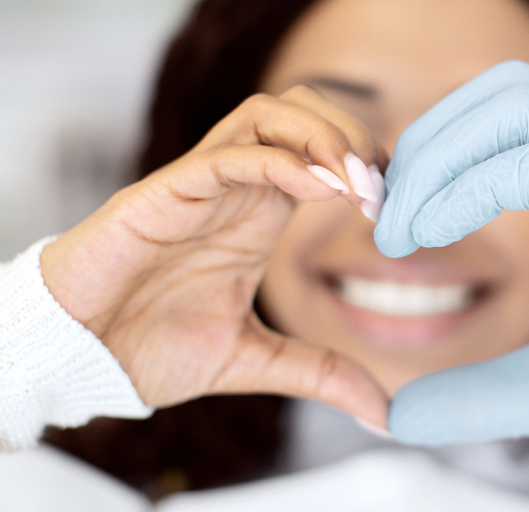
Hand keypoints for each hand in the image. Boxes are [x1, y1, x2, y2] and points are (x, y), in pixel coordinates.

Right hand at [40, 85, 387, 426]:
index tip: (397, 210)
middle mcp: (236, 186)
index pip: (322, 151)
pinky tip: (320, 190)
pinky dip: (281, 161)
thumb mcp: (255, 360)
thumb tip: (382, 410)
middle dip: (353, 134)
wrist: (81, 359)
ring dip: (324, 137)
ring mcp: (201, 183)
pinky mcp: (164, 192)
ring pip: (268, 113)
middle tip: (382, 190)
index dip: (367, 166)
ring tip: (359, 184)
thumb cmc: (152, 346)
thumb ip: (318, 372)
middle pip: (303, 110)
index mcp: (259, 212)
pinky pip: (228, 155)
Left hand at [375, 61, 528, 482]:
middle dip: (419, 148)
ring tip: (401, 232)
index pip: (490, 133)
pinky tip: (432, 237)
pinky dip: (466, 186)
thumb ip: (478, 394)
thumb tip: (400, 414)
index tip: (389, 232)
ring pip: (510, 102)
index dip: (426, 166)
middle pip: (492, 97)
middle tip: (385, 224)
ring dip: (434, 157)